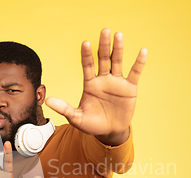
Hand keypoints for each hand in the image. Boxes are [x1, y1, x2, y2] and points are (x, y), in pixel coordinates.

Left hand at [45, 28, 147, 145]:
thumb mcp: (76, 118)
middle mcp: (103, 79)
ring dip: (118, 49)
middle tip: (105, 30)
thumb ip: (64, 108)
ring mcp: (117, 82)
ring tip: (118, 35)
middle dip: (103, 45)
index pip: (87, 65)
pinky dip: (139, 62)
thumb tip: (48, 100)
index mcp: (90, 84)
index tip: (85, 43)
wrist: (110, 132)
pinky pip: (135, 73)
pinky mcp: (130, 88)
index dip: (87, 55)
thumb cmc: (92, 124)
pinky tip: (142, 51)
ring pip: (117, 62)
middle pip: (103, 58)